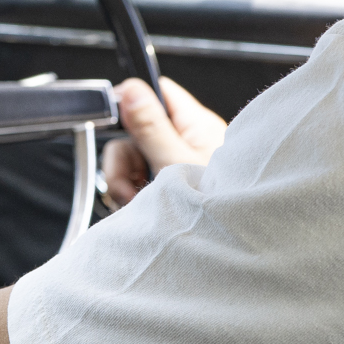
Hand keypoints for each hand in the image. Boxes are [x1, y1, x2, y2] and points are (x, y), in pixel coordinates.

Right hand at [101, 76, 226, 207]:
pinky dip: (129, 196)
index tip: (117, 120)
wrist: (226, 252)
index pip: (159, 93)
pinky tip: (140, 210)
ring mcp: (173, 166)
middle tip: (134, 183)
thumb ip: (151, 128)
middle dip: (125, 160)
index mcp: (195, 126)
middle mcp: (185, 143)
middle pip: (135, 131)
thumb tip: (132, 91)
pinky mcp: (164, 188)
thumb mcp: (176, 165)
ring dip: (124, 182)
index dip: (133, 100)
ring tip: (138, 202)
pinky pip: (134, 182)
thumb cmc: (218, 207)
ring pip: (130, 160)